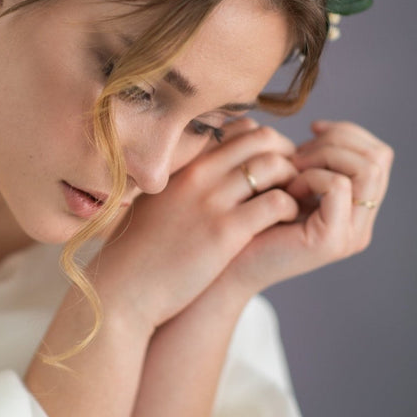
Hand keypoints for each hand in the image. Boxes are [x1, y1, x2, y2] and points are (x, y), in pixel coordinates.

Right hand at [89, 119, 299, 332]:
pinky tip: (285, 221)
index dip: (264, 143)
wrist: (123, 288)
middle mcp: (199, 173)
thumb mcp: (156, 201)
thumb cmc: (138, 251)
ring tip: (293, 200)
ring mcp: (212, 200)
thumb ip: (182, 181)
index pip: (238, 128)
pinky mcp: (225, 232)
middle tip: (293, 178)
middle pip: (262, 138)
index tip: (271, 164)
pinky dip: (290, 208)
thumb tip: (203, 175)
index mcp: (184, 164)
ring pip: (273, 166)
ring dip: (293, 180)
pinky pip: (275, 203)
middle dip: (286, 154)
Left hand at [208, 119, 392, 302]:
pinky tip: (287, 190)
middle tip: (299, 152)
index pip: (380, 155)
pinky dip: (311, 176)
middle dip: (337, 140)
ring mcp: (351, 235)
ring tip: (292, 171)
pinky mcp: (332, 241)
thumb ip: (315, 161)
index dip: (347, 133)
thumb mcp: (291, 181)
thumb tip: (320, 128)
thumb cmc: (252, 216)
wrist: (229, 262)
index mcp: (357, 209)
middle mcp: (361, 224)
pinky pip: (339, 186)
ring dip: (325, 158)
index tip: (312, 131)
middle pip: (379, 158)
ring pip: (367, 169)